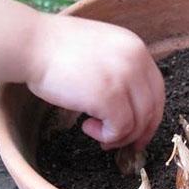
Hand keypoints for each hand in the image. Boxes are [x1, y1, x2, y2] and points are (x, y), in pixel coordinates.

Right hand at [26, 15, 164, 150]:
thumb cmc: (55, 50)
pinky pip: (119, 129)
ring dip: (117, 135)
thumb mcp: (100, 51)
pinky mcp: (109, 96)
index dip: (150, 115)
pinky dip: (105, 135)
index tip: (139, 131)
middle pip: (152, 108)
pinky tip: (85, 126)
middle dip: (139, 132)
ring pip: (137, 123)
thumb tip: (130, 108)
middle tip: (121, 144)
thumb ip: (120, 70)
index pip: (157, 89)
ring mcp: (125, 78)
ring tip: (94, 131)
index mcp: (135, 47)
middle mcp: (136, 60)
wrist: (31, 44)